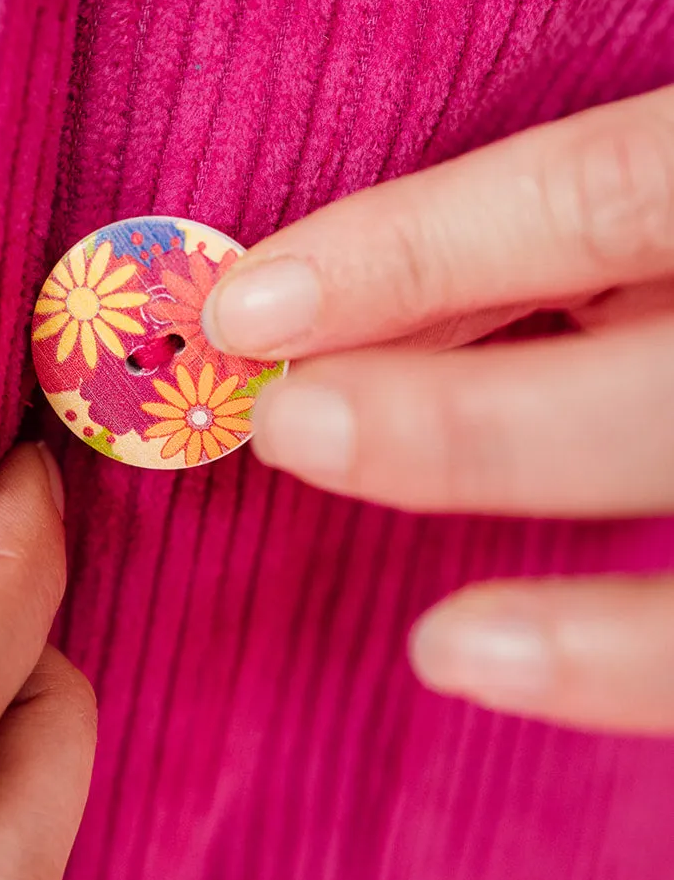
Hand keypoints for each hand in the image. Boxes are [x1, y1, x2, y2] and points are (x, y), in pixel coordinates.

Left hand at [203, 84, 673, 735]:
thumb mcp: (668, 191)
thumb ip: (567, 243)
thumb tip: (342, 318)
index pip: (605, 197)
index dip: (417, 250)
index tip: (248, 304)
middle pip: (663, 397)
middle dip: (472, 427)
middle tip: (295, 433)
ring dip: (608, 638)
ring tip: (444, 649)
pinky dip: (649, 675)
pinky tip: (538, 688)